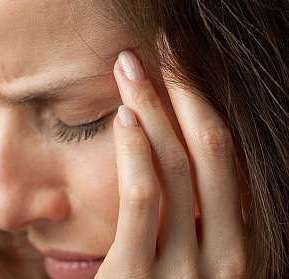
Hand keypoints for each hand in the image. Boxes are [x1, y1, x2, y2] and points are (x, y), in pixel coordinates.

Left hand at [95, 51, 245, 278]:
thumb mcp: (189, 262)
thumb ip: (193, 224)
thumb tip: (179, 163)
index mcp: (239, 247)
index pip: (230, 162)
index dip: (208, 108)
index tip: (185, 69)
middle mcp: (227, 255)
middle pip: (212, 152)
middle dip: (187, 92)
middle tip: (163, 47)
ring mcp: (188, 269)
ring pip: (179, 167)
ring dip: (156, 107)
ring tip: (131, 67)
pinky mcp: (138, 276)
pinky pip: (145, 199)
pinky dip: (138, 153)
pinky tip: (127, 117)